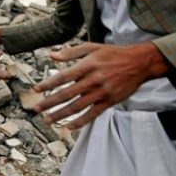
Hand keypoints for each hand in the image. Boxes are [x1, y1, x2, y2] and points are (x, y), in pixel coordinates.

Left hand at [33, 42, 168, 129]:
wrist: (140, 63)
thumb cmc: (113, 54)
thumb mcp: (92, 48)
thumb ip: (71, 52)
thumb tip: (51, 56)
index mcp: (87, 65)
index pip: (63, 77)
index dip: (48, 84)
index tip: (35, 90)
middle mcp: (93, 80)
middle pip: (67, 94)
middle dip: (49, 103)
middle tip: (36, 109)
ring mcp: (102, 92)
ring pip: (77, 106)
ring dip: (61, 115)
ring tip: (48, 120)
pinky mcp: (110, 102)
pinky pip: (92, 114)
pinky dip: (80, 122)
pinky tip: (69, 127)